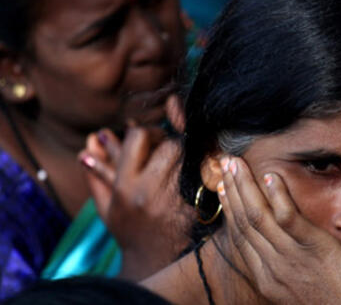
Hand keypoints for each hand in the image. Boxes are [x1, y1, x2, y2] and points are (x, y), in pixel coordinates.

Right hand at [79, 96, 193, 279]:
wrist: (154, 260)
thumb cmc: (128, 229)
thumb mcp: (106, 205)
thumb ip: (96, 174)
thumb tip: (86, 146)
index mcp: (126, 187)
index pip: (138, 138)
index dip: (144, 131)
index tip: (148, 137)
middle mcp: (151, 190)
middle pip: (171, 144)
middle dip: (170, 139)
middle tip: (168, 143)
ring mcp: (176, 198)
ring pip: (190, 155)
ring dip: (187, 151)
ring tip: (180, 155)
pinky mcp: (196, 204)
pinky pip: (203, 172)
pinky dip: (201, 165)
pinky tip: (195, 167)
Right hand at [215, 156, 340, 304]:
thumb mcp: (300, 290)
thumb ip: (286, 267)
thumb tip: (279, 246)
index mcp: (267, 278)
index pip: (240, 237)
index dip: (230, 209)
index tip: (223, 188)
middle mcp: (272, 268)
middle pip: (245, 222)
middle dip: (232, 190)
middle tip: (224, 164)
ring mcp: (291, 258)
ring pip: (259, 217)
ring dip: (245, 186)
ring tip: (236, 163)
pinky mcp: (314, 248)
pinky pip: (289, 218)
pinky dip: (277, 196)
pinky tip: (270, 176)